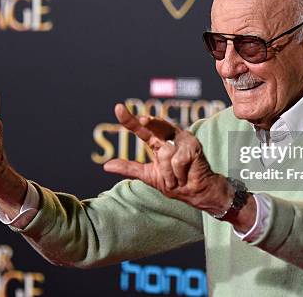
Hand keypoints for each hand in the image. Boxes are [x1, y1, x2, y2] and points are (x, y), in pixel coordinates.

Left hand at [103, 104, 232, 214]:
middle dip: (149, 122)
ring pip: (165, 154)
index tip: (117, 108)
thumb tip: (106, 166)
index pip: (141, 129)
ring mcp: (182, 140)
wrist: (196, 193)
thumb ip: (129, 168)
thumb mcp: (148, 175)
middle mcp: (170, 137)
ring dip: (167, 173)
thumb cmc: (175, 183)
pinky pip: (176, 161)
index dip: (129, 119)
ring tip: (176, 179)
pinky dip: (178, 174)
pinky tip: (185, 176)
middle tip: (142, 121)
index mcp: (158, 141)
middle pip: (155, 125)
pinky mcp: (193, 147)